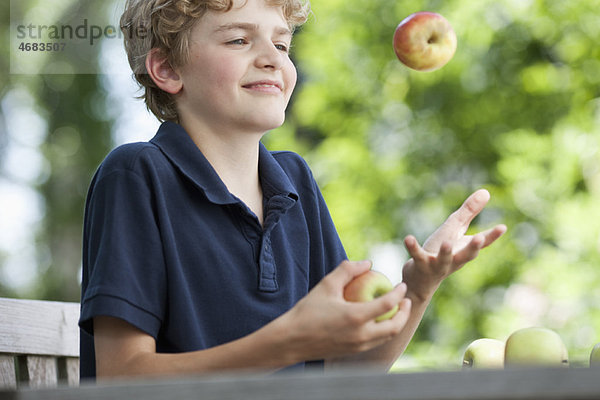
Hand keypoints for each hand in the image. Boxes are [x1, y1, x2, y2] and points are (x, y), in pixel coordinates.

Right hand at [280, 260, 411, 361]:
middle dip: (404, 312)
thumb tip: (367, 263)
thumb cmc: (308, 311)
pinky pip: (376, 342)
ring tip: (396, 310)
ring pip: (387, 337)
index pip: (388, 304)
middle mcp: (361, 335)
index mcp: (356, 317)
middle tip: (406, 300)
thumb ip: (347, 270)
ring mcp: (358, 347)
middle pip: (395, 326)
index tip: (401, 285)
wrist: (291, 341)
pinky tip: (379, 321)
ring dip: (396, 323)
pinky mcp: (353, 353)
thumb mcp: (326, 285)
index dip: (399, 293)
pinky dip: (384, 332)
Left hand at [402, 189, 506, 300]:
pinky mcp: (420, 265)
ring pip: (444, 260)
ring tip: (446, 243)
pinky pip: (417, 256)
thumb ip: (469, 212)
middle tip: (478, 239)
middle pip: (466, 255)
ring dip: (445, 253)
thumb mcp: (454, 229)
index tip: (503, 227)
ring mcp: (438, 265)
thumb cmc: (440, 251)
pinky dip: (413, 248)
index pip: (482, 243)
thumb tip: (486, 191)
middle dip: (473, 248)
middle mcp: (454, 259)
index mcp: (464, 250)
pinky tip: (408, 238)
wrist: (419, 279)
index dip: (492, 236)